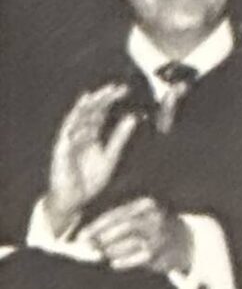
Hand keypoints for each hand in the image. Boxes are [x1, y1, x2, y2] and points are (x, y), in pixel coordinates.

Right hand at [44, 85, 138, 235]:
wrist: (75, 200)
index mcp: (92, 134)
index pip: (101, 111)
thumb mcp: (111, 156)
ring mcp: (69, 142)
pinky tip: (83, 121)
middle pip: (90, 111)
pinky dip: (75, 128)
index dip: (110, 99)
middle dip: (101, 98)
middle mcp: (80, 134)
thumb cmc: (90, 179)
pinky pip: (67, 138)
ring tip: (95, 96)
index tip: (124, 89)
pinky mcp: (61, 153)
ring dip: (85, 108)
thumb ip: (120, 137)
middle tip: (114, 87)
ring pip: (76, 120)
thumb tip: (133, 117)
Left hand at [82, 195, 193, 276]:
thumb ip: (115, 225)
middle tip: (88, 247)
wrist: (187, 242)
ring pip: (128, 243)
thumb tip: (87, 238)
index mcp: (145, 205)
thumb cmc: (152, 230)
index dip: (96, 226)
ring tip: (104, 254)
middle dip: (102, 237)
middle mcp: (154, 218)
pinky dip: (122, 261)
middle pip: (123, 226)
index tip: (81, 237)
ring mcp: (159, 235)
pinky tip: (115, 263)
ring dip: (111, 250)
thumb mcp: (137, 219)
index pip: (116, 214)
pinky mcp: (160, 253)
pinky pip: (135, 259)